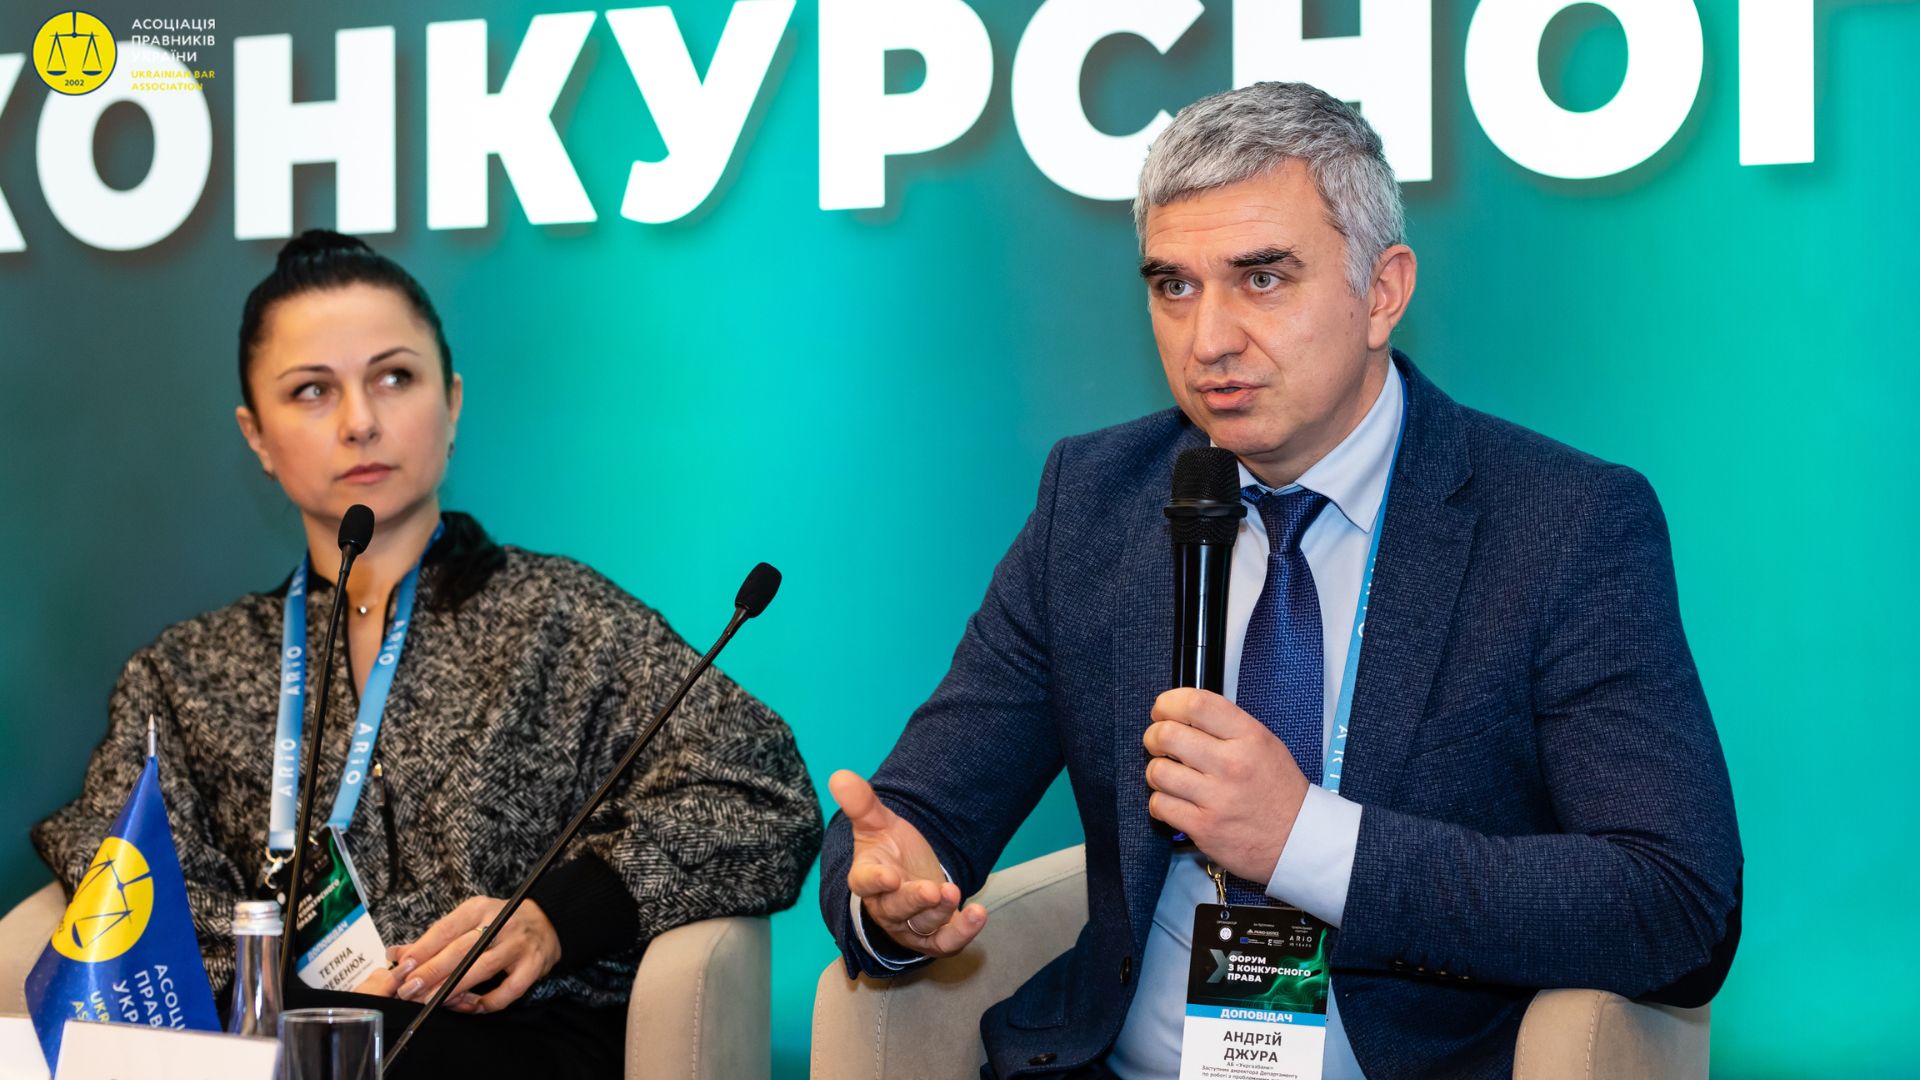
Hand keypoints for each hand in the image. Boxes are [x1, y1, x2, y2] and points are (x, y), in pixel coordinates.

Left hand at [353, 896, 560, 1013]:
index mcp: (479, 909)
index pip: (445, 929)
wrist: (548, 921)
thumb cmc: (499, 923)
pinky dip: (486, 1002)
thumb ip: (434, 939)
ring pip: (482, 969)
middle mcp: (500, 923)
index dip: (422, 950)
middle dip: (432, 971)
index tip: (401, 968)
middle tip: (408, 990)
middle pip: (461, 949)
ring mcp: (518, 946)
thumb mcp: (469, 920)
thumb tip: (396, 954)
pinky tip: (469, 1006)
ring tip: (432, 1001)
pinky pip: (508, 991)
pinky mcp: (533, 966)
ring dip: (454, 988)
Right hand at [828, 770, 986, 957]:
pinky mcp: (933, 937)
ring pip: (922, 926)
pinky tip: (978, 914)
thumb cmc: (888, 850)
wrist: (910, 874)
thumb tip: (839, 776)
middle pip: (896, 909)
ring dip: (940, 913)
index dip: (876, 882)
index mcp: (867, 879)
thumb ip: (861, 803)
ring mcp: (910, 926)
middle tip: (934, 890)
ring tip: (955, 892)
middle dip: (915, 901)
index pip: (866, 884)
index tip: (889, 877)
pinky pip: (945, 942)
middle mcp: (886, 908)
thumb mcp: (876, 823)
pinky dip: (963, 933)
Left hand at [1143, 688, 1310, 884]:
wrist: (1298, 839)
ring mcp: (1216, 798)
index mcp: (1249, 737)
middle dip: (1154, 737)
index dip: (1168, 703)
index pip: (1196, 704)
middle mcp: (1232, 764)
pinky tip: (1173, 802)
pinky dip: (1160, 802)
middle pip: (1167, 735)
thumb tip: (1181, 711)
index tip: (1162, 710)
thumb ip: (1225, 726)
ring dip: (1157, 772)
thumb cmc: (1277, 790)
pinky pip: (1160, 805)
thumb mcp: (1264, 743)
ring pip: (1158, 771)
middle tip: (1159, 743)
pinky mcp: (1204, 827)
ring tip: (1170, 776)